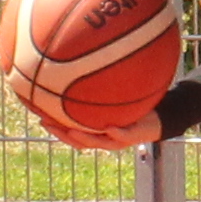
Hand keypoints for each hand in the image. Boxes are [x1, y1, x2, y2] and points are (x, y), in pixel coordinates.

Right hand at [9, 62, 158, 153]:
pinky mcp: (135, 136)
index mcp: (96, 128)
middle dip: (61, 132)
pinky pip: (124, 136)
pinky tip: (110, 127)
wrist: (161, 115)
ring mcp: (118, 138)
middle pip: (77, 139)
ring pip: (97, 142)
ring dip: (84, 137)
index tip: (39, 115)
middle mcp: (104, 136)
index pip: (69, 130)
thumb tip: (84, 58)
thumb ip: (101, 81)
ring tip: (72, 131)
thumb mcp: (118, 88)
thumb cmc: (136, 102)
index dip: (54, 125)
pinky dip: (117, 133)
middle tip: (47, 122)